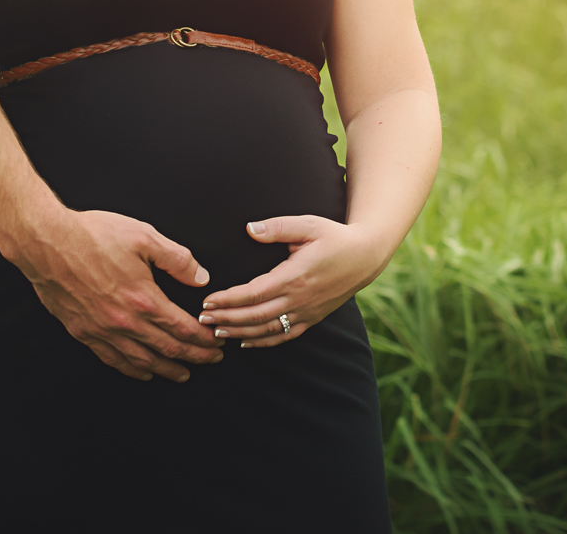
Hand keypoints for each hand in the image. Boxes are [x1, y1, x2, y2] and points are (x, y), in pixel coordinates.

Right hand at [9, 208, 224, 381]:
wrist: (46, 243)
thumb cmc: (92, 235)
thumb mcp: (143, 236)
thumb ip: (176, 258)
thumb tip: (201, 277)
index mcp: (143, 298)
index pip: (182, 328)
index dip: (203, 339)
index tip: (217, 342)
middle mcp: (124, 321)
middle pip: (167, 349)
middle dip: (194, 357)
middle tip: (211, 361)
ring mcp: (102, 330)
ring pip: (141, 361)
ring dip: (166, 369)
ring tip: (182, 374)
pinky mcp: (83, 332)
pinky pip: (112, 359)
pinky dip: (132, 370)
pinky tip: (142, 372)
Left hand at [196, 216, 388, 347]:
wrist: (365, 256)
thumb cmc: (334, 237)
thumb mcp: (307, 225)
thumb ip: (276, 227)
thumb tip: (249, 229)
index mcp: (294, 276)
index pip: (254, 293)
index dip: (228, 299)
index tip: (207, 301)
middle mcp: (299, 299)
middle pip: (255, 316)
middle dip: (226, 319)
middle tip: (201, 320)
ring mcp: (306, 312)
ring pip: (267, 330)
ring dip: (240, 332)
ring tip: (216, 332)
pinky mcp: (312, 318)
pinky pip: (285, 335)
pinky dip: (263, 341)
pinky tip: (245, 342)